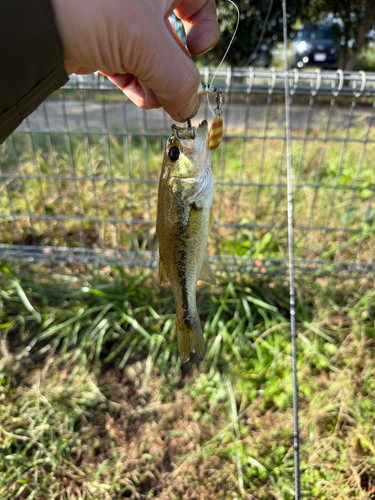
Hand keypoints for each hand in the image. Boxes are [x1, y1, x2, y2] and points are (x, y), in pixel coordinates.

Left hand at [52, 0, 218, 121]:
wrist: (33, 20)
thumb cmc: (91, 7)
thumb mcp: (147, 46)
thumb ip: (180, 80)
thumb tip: (189, 108)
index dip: (203, 24)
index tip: (197, 49)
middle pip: (172, 36)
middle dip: (174, 69)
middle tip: (173, 92)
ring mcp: (118, 18)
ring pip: (149, 54)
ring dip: (156, 82)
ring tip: (152, 98)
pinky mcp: (99, 39)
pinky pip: (127, 64)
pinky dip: (135, 83)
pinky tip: (138, 96)